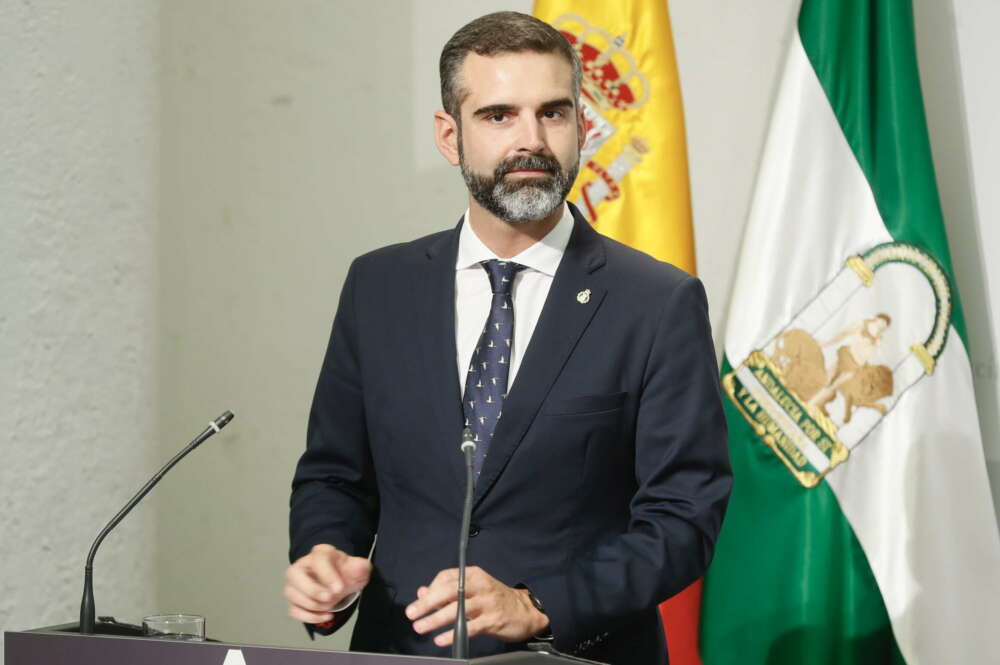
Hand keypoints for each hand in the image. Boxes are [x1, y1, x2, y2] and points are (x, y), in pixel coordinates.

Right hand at [284, 544, 371, 623]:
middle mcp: (302, 566)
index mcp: (320, 554)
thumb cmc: (345, 572)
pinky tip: (326, 616)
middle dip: (311, 589)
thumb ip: (360, 567)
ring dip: (311, 604)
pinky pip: (293, 610)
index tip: (339, 589)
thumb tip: (359, 568)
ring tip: (330, 606)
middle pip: (293, 574)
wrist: (340, 582)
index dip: (327, 575)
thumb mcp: (358, 568)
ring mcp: (295, 583)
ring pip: (291, 593)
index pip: (317, 560)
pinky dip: (309, 617)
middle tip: (329, 598)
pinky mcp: (294, 599)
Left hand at [405, 566, 548, 646]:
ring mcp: (487, 602)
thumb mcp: (473, 589)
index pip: (446, 577)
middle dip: (427, 603)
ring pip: (457, 609)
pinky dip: (453, 633)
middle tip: (412, 614)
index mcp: (473, 575)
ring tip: (420, 627)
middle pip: (448, 591)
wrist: (526, 611)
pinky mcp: (493, 619)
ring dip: (435, 619)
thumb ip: (447, 591)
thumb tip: (422, 592)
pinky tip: (441, 639)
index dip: (430, 589)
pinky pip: (469, 626)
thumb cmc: (495, 599)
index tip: (419, 602)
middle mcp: (480, 585)